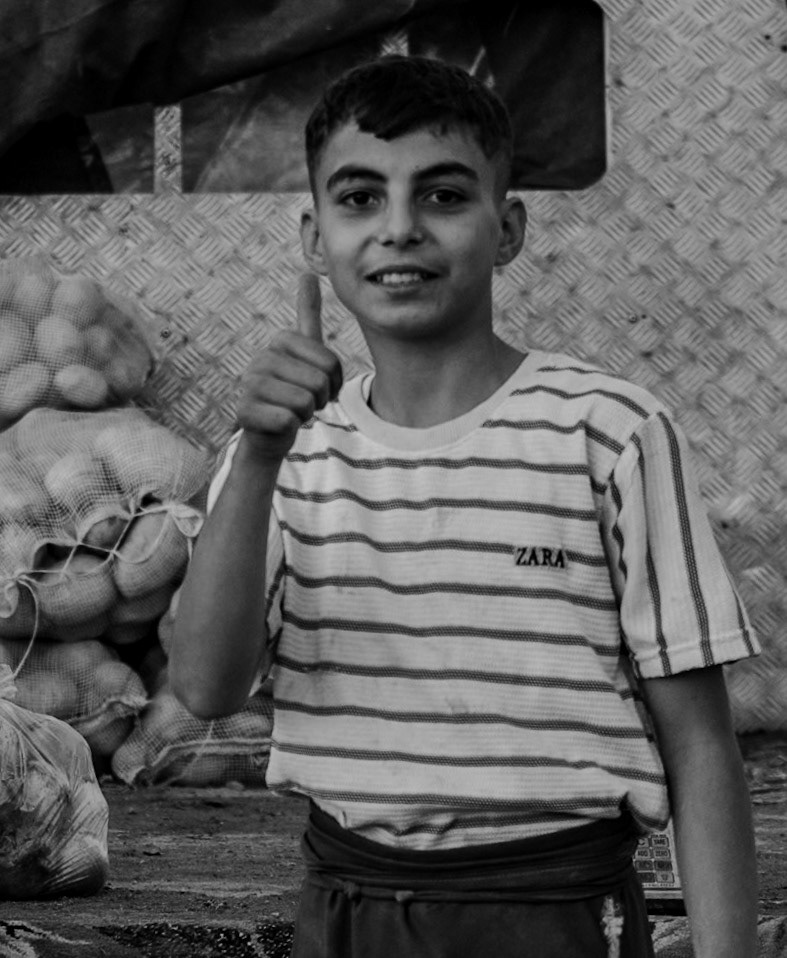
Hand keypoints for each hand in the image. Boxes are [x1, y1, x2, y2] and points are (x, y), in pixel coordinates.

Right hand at [236, 273, 342, 462]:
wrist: (270, 429)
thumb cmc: (293, 390)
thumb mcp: (305, 353)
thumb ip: (308, 315)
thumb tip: (309, 271)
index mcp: (281, 341)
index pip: (331, 363)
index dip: (334, 382)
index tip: (319, 385)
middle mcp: (261, 358)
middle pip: (318, 382)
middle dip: (319, 400)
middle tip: (303, 402)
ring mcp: (249, 384)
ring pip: (305, 402)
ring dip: (305, 414)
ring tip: (290, 411)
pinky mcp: (244, 412)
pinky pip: (287, 421)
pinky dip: (290, 428)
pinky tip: (278, 424)